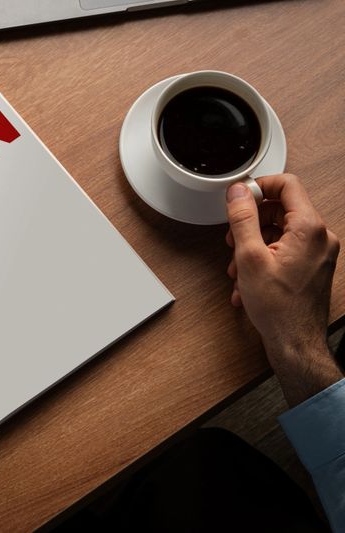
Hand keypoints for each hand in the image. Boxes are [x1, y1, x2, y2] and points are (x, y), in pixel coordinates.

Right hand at [225, 174, 342, 405]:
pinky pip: (286, 249)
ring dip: (254, 244)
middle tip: (233, 238)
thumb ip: (243, 219)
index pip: (287, 185)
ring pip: (280, 231)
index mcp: (309, 228)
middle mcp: (320, 237)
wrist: (294, 341)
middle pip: (281, 209)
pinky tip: (248, 278)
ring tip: (238, 266)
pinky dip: (264, 257)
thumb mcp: (249, 257)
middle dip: (251, 222)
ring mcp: (319, 252)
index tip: (240, 198)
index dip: (259, 187)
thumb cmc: (277, 307)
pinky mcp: (313, 265)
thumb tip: (238, 192)